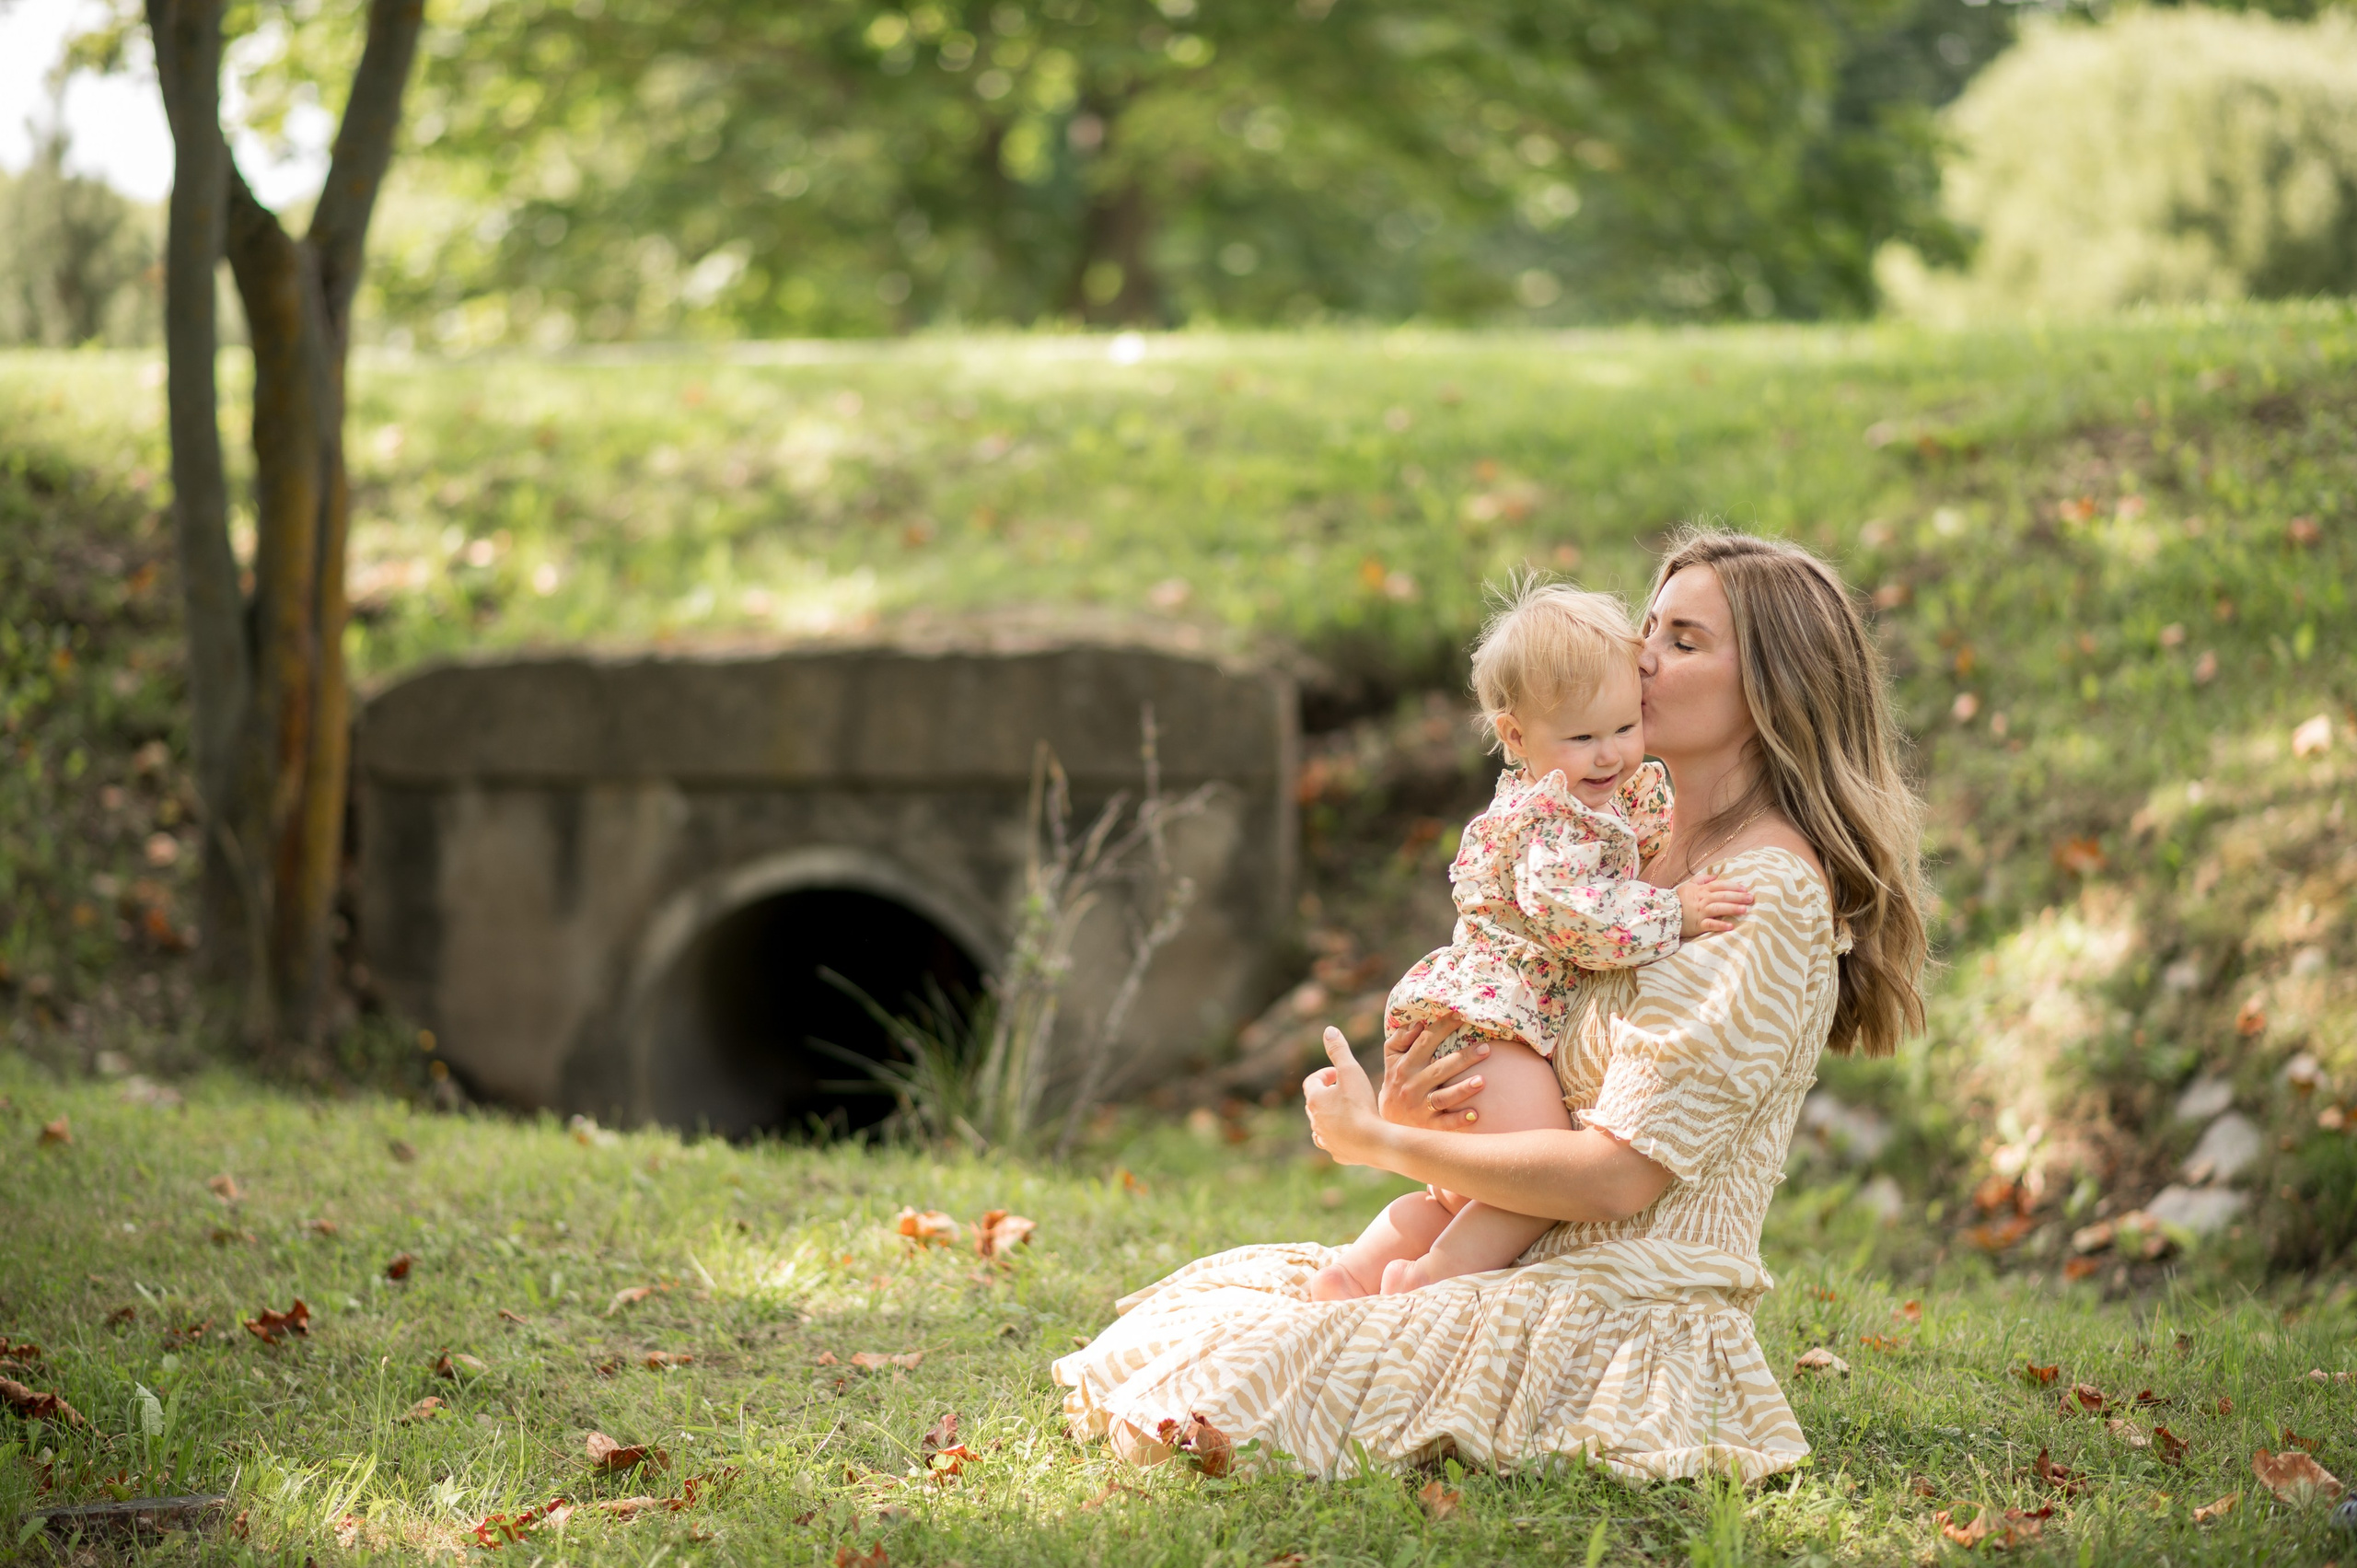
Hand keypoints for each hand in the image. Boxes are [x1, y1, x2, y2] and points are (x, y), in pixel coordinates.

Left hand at [1301, 1027, 1389, 1165]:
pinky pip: (1332, 1142)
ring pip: (1321, 1124)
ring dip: (1331, 1115)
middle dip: (1328, 1094)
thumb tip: (1328, 1030)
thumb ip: (1339, 1050)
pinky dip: (1338, 1135)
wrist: (1374, 1142)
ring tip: (1348, 1110)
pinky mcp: (1337, 1153)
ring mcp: (1324, 1139)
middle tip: (1345, 1089)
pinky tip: (1350, 1132)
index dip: (1325, 1074)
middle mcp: (1314, 1121)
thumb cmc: (1361, 1104)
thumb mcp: (1351, 1071)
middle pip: (1315, 1103)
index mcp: (1315, 1100)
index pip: (1312, 1082)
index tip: (1339, 1073)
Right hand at [1377, 1015, 1490, 1127]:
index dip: (1442, 1027)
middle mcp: (1413, 1084)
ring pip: (1443, 1097)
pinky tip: (1475, 1114)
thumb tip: (1417, 1022)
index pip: (1425, 1042)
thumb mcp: (1392, 1058)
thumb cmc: (1395, 1080)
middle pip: (1440, 1069)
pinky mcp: (1428, 1125)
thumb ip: (1400, 1038)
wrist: (1385, 1121)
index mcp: (1406, 1064)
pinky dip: (1458, 1120)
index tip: (1460, 1015)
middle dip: (1463, 1058)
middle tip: (1486, 1048)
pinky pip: (1445, 1123)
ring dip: (1462, 1090)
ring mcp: (1421, 1106)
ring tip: (1482, 1081)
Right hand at [1677, 875, 1751, 937]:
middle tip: (1751, 898)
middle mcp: (1702, 900)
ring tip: (1744, 910)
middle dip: (1738, 897)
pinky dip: (1720, 925)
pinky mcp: (1698, 925)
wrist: (1664, 914)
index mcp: (1701, 890)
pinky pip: (1710, 925)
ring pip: (1719, 908)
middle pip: (1722, 896)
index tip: (1745, 888)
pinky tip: (1731, 926)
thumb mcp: (1688, 885)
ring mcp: (1700, 913)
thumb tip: (1716, 875)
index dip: (1733, 886)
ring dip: (1732, 908)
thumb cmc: (1678, 900)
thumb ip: (1702, 879)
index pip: (1719, 885)